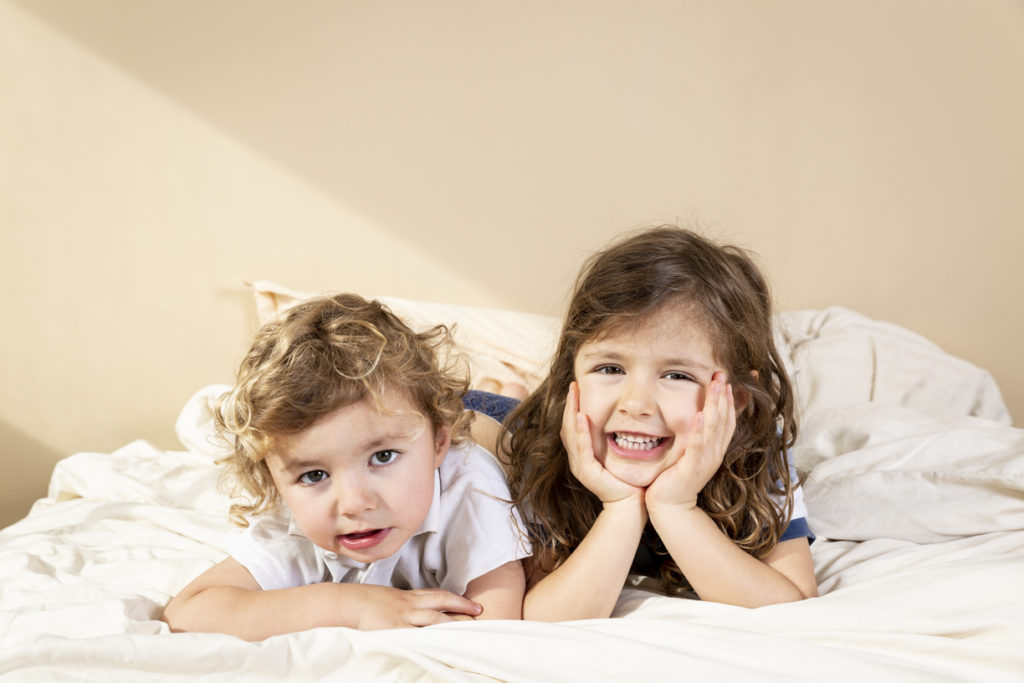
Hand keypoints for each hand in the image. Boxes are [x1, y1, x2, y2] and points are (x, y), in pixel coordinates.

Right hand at [354, 585, 482, 629]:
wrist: (344, 603)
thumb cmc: (361, 602)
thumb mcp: (386, 600)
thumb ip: (400, 606)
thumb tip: (410, 615)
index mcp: (406, 597)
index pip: (437, 595)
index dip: (455, 599)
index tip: (470, 604)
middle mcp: (409, 605)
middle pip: (441, 602)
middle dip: (461, 606)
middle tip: (479, 611)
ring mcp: (403, 618)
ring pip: (435, 618)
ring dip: (452, 623)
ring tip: (468, 628)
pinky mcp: (395, 630)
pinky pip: (417, 635)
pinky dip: (431, 639)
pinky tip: (442, 645)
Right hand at [561, 382, 644, 505]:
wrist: (630, 505)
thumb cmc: (629, 480)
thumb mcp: (619, 454)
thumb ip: (615, 439)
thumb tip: (623, 419)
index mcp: (582, 454)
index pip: (573, 425)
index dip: (574, 406)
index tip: (578, 387)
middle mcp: (577, 458)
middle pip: (568, 425)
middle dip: (570, 404)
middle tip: (574, 384)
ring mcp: (580, 465)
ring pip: (571, 433)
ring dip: (572, 411)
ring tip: (574, 393)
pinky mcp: (586, 471)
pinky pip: (582, 448)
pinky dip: (581, 431)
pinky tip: (583, 416)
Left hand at [646, 373, 735, 511]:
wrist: (670, 509)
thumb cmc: (675, 481)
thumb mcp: (689, 456)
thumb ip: (694, 439)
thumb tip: (695, 419)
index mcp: (714, 450)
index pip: (726, 421)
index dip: (728, 400)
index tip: (726, 381)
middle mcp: (714, 454)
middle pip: (723, 419)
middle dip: (723, 395)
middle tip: (722, 373)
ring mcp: (705, 461)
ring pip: (714, 428)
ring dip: (715, 404)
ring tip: (716, 385)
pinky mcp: (692, 467)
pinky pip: (698, 445)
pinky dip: (700, 429)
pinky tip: (699, 415)